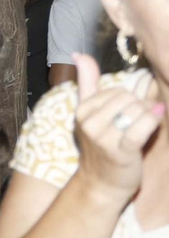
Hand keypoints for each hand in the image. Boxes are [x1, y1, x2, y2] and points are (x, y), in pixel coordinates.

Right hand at [73, 54, 163, 204]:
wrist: (102, 184)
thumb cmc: (100, 146)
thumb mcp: (89, 114)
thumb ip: (87, 81)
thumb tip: (78, 54)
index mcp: (82, 111)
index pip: (116, 91)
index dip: (128, 101)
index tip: (126, 115)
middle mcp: (89, 123)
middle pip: (127, 99)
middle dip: (138, 108)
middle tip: (134, 124)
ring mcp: (103, 138)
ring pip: (136, 111)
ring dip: (146, 118)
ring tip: (140, 130)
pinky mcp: (120, 151)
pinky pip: (142, 127)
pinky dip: (152, 120)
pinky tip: (157, 115)